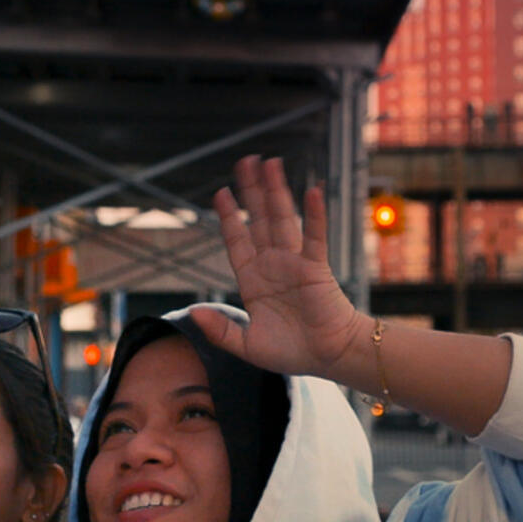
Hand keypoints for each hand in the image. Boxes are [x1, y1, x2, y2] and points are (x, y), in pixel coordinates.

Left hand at [189, 156, 362, 379]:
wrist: (328, 359)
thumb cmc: (292, 352)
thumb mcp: (247, 345)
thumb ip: (220, 330)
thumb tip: (194, 313)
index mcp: (253, 279)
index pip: (237, 240)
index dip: (228, 216)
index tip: (221, 193)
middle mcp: (272, 264)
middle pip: (258, 219)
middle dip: (251, 191)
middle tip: (246, 162)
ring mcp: (293, 262)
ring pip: (281, 218)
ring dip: (275, 190)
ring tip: (270, 162)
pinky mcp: (315, 267)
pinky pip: (314, 236)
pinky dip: (314, 214)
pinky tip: (311, 191)